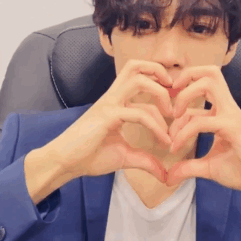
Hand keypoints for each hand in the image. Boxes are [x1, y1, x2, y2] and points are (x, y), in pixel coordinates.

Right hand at [47, 59, 174, 182]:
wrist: (65, 162)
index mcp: (115, 101)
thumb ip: (146, 161)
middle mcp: (112, 97)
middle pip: (136, 66)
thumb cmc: (89, 156)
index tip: (175, 111)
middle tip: (175, 97)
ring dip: (161, 94)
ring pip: (138, 80)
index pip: (140, 79)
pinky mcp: (107, 116)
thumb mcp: (125, 157)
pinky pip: (138, 113)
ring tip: (171, 115)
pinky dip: (156, 126)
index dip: (162, 91)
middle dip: (160, 73)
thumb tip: (165, 174)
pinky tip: (163, 141)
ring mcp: (109, 104)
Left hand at [164, 65, 240, 192]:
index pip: (199, 92)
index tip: (169, 134)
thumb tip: (169, 177)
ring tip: (174, 116)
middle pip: (209, 72)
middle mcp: (228, 108)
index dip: (178, 108)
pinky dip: (183, 132)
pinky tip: (175, 147)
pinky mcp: (233, 127)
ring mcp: (231, 115)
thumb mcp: (209, 168)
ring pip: (209, 82)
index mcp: (223, 112)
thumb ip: (188, 168)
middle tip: (171, 104)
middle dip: (185, 77)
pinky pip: (201, 120)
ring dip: (185, 94)